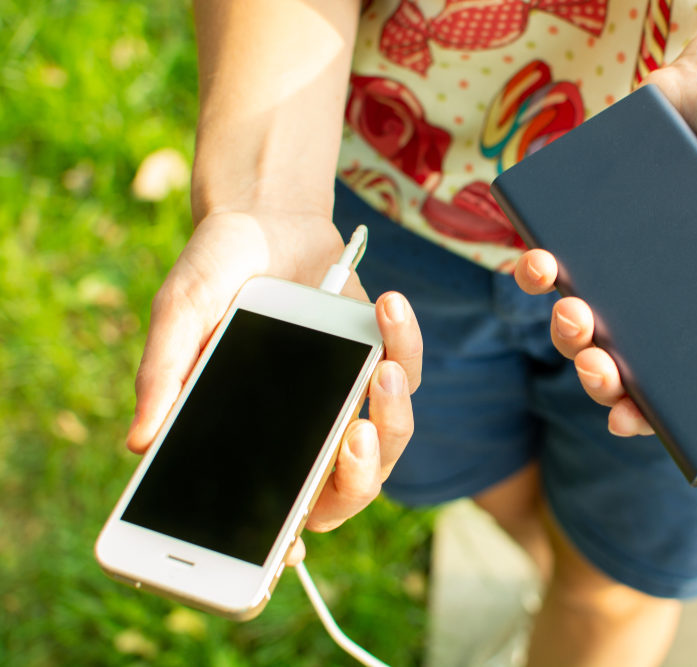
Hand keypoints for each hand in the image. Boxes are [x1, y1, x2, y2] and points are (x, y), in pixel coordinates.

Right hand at [126, 209, 422, 541]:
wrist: (263, 219)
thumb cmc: (215, 274)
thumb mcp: (181, 316)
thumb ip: (165, 374)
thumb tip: (139, 440)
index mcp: (256, 436)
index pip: (277, 507)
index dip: (284, 538)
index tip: (291, 545)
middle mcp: (308, 429)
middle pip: (348, 488)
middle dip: (359, 476)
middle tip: (356, 437)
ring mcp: (349, 398)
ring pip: (390, 438)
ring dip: (394, 410)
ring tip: (382, 367)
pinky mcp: (381, 359)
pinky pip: (407, 371)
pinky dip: (405, 344)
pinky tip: (388, 306)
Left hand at [514, 65, 696, 437]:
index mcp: (692, 322)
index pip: (661, 388)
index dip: (639, 414)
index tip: (625, 420)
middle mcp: (644, 305)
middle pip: (607, 363)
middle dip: (595, 373)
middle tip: (598, 362)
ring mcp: (606, 270)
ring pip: (569, 321)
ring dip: (562, 329)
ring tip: (572, 308)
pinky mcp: (577, 231)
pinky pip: (542, 262)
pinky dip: (532, 270)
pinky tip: (537, 263)